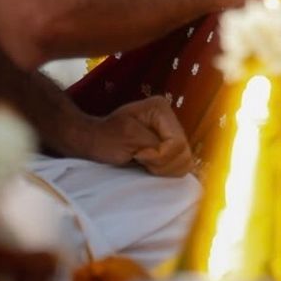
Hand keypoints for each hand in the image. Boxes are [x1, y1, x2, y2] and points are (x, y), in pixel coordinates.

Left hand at [76, 97, 193, 177]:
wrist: (95, 141)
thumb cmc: (106, 137)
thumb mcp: (126, 137)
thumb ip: (150, 144)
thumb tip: (164, 152)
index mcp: (161, 110)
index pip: (176, 142)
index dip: (159, 156)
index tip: (137, 156)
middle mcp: (171, 118)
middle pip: (184, 152)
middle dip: (162, 164)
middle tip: (140, 161)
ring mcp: (172, 132)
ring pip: (185, 160)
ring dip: (165, 169)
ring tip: (145, 163)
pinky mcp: (171, 146)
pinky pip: (181, 164)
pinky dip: (167, 170)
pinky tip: (151, 167)